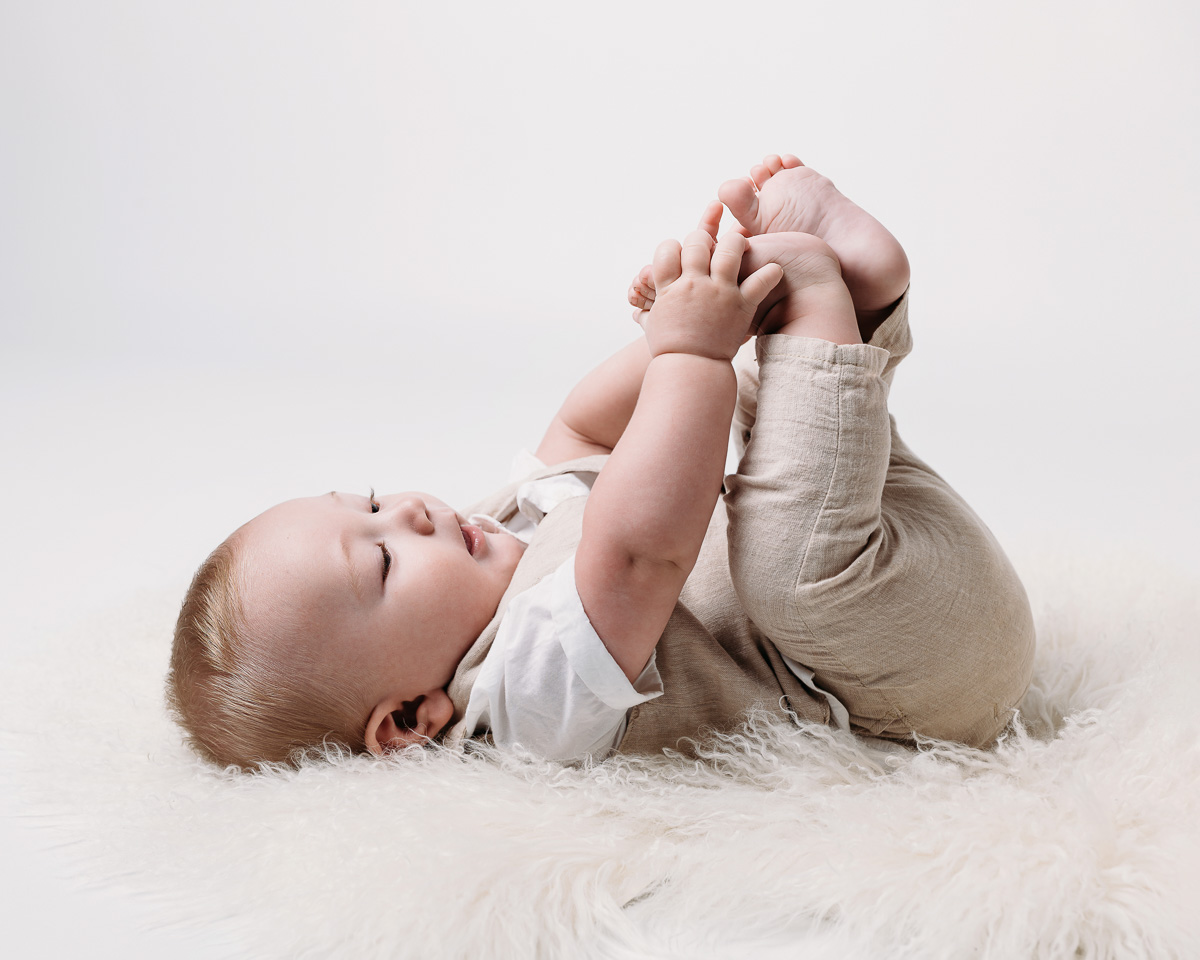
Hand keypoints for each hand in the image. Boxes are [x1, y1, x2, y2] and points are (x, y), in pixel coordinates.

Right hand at [637, 228, 781, 361]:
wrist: (690, 370)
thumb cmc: (669, 350)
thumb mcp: (653, 328)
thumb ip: (647, 314)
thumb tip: (637, 312)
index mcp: (670, 288)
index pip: (667, 249)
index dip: (672, 246)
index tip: (679, 253)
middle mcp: (694, 285)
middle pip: (697, 241)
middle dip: (702, 238)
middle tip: (709, 244)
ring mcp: (719, 293)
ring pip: (730, 249)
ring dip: (736, 242)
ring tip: (740, 245)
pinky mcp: (741, 305)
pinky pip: (760, 282)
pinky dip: (770, 274)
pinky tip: (774, 270)